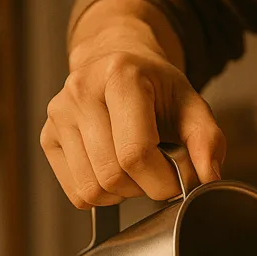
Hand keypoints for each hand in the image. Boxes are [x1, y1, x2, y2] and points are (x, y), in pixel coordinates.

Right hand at [41, 3, 224, 209]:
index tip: (179, 179)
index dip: (163, 181)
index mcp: (120, 76)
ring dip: (124, 193)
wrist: (117, 61)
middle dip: (146, 188)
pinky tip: (115, 171)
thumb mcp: (192, 104)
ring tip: (137, 168)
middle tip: (159, 171)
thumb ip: (208, 140)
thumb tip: (208, 177)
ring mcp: (59, 115)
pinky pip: (77, 193)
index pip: (135, 154)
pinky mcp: (48, 138)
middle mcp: (81, 92)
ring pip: (93, 190)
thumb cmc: (156, 86)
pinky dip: (103, 195)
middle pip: (113, 176)